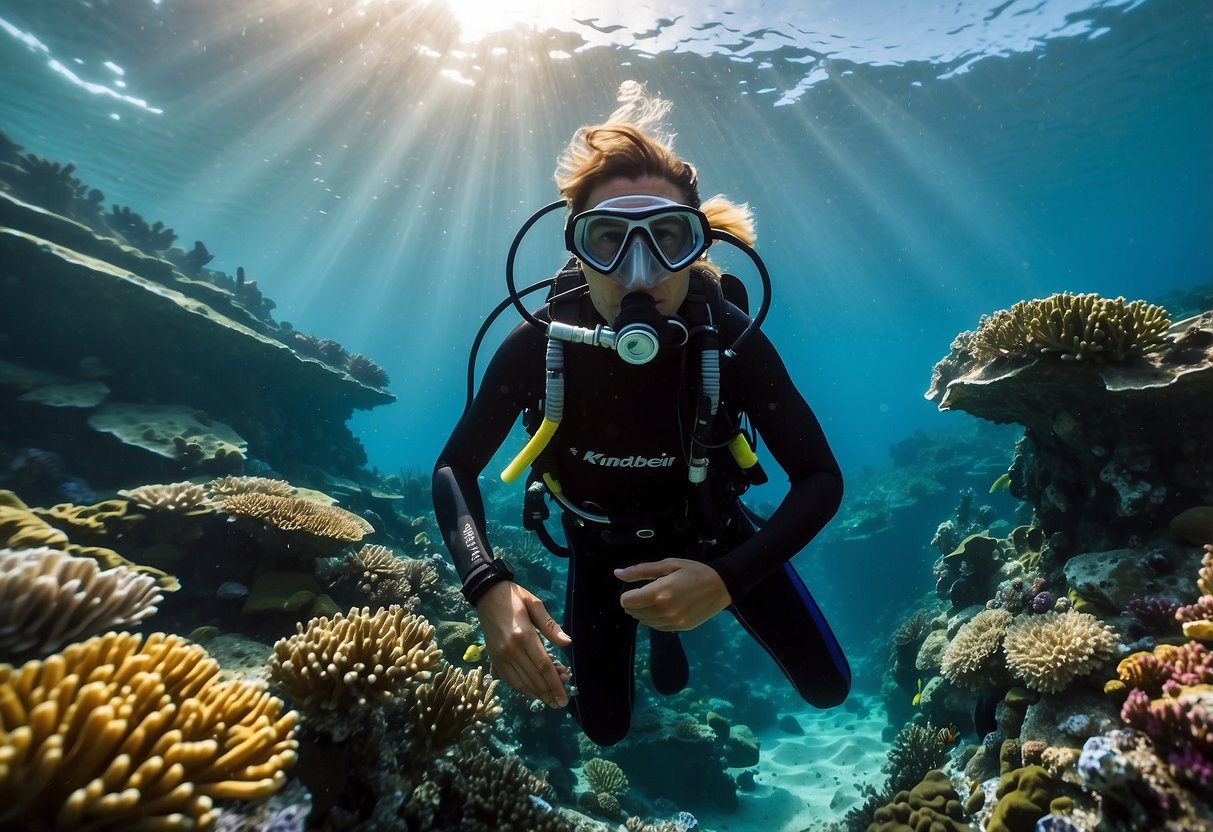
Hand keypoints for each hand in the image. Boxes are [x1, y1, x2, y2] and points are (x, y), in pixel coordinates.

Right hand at [475, 581, 571, 707]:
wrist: (486, 594)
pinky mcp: (494, 658)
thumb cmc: (514, 596)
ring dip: (537, 694)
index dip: (555, 684)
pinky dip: (522, 689)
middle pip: (534, 678)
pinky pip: (509, 680)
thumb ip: (550, 625)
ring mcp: (500, 656)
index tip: (564, 697)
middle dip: (549, 693)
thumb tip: (567, 643)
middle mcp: (511, 650)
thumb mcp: (535, 604)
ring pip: (521, 683)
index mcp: (524, 635)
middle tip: (562, 702)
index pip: (543, 666)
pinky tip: (533, 693)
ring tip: (551, 700)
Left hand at [615, 559, 731, 631]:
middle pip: (634, 612)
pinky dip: (655, 618)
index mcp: (659, 592)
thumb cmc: (694, 571)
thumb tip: (617, 573)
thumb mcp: (668, 564)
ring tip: (657, 599)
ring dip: (644, 611)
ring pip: (644, 621)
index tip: (636, 588)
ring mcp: (672, 622)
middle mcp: (664, 611)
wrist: (721, 586)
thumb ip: (641, 570)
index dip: (627, 594)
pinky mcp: (679, 629)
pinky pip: (656, 627)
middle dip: (635, 603)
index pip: (627, 601)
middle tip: (647, 592)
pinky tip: (665, 607)